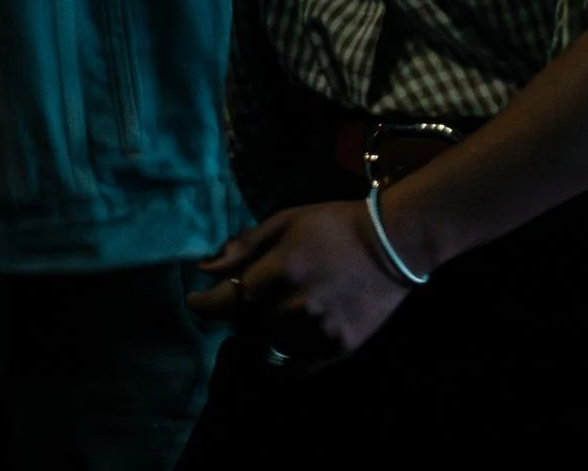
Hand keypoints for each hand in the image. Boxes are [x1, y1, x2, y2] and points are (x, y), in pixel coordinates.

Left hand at [186, 200, 413, 366]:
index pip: (224, 300)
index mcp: (279, 270)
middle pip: (245, 323)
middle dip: (242, 309)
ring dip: (266, 328)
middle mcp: (293, 306)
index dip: (203, 303)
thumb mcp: (288, 221)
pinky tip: (287, 341)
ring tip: (284, 308)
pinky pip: (294, 367)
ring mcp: (316, 332)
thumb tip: (205, 268)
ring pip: (269, 343)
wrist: (395, 243)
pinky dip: (284, 358)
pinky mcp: (336, 349)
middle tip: (255, 294)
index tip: (193, 300)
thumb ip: (245, 245)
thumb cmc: (336, 225)